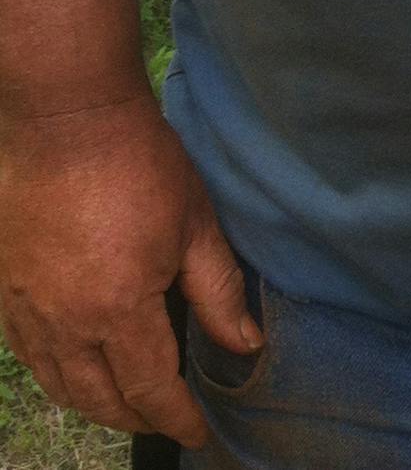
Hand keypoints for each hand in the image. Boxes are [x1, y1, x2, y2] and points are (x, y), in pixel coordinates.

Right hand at [0, 93, 260, 444]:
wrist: (68, 119)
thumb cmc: (139, 163)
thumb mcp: (195, 224)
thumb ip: (219, 292)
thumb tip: (246, 344)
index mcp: (119, 310)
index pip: (151, 389)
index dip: (177, 417)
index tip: (197, 432)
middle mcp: (66, 323)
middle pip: (100, 399)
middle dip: (137, 417)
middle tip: (165, 416)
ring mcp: (27, 310)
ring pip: (59, 385)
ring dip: (94, 402)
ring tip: (125, 402)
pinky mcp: (6, 291)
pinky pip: (28, 355)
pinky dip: (56, 374)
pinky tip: (75, 367)